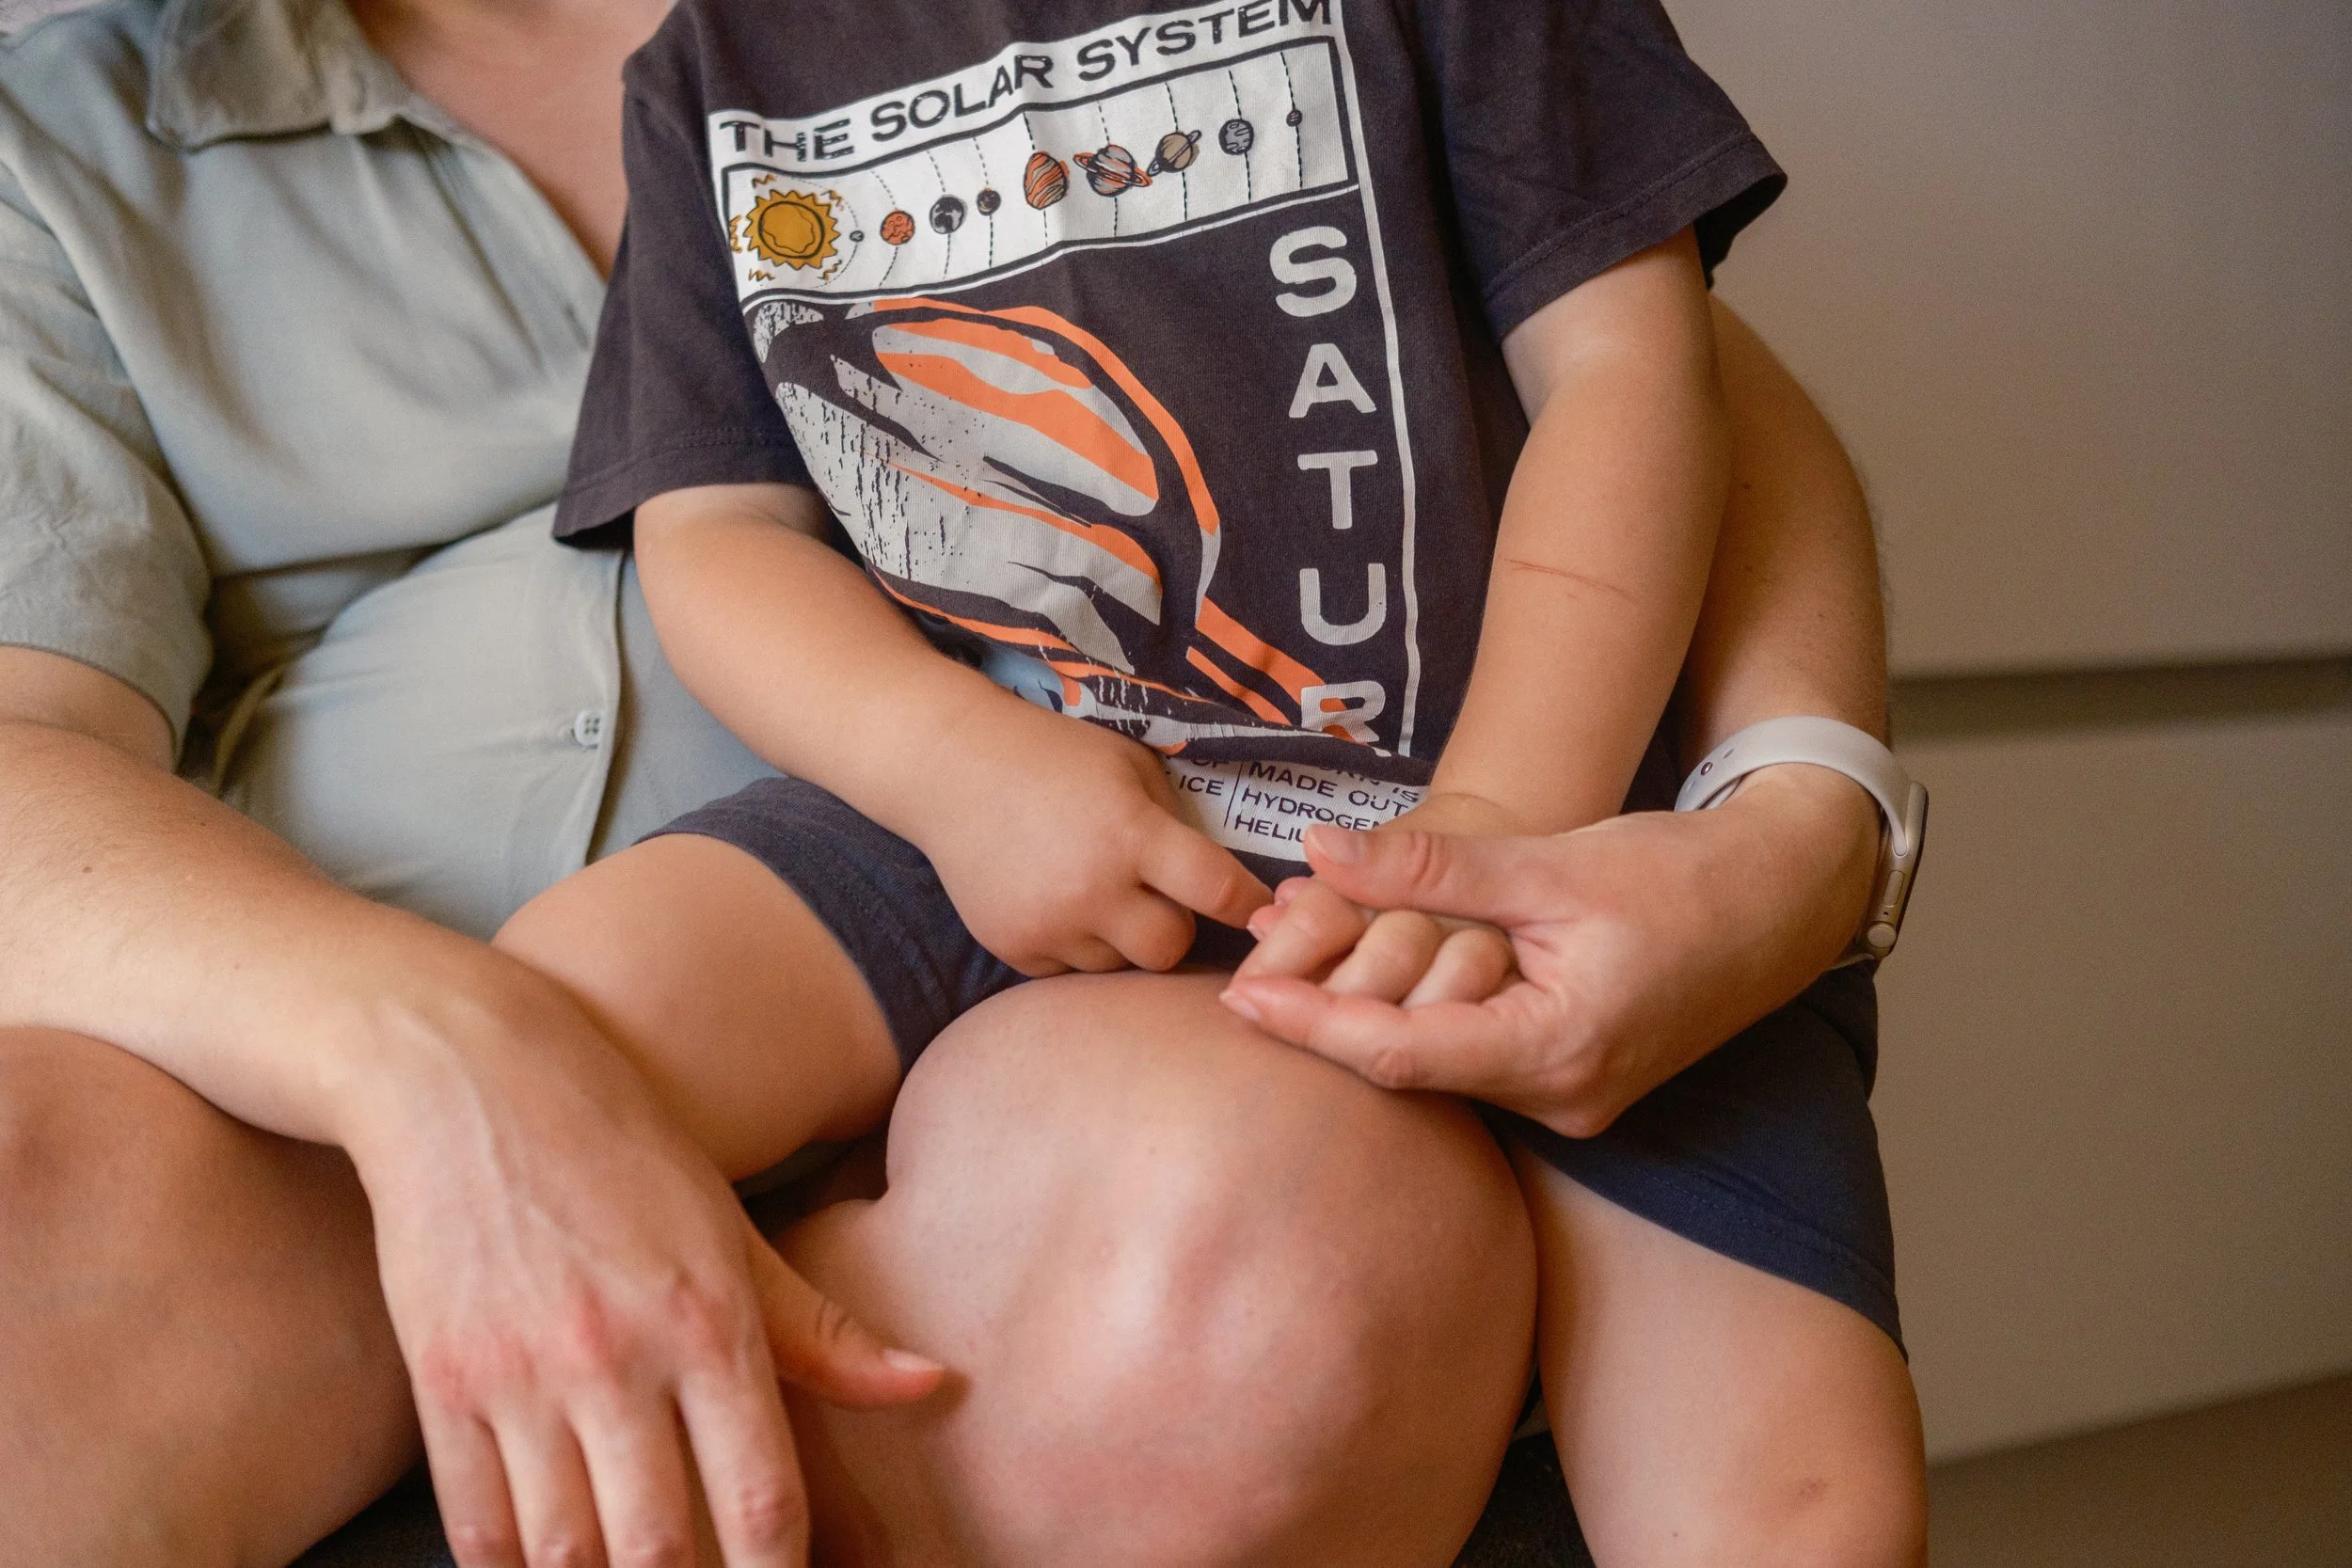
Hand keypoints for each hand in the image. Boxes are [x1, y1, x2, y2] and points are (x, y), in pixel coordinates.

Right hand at [347, 968, 943, 1567]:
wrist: (469, 1074)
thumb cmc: (624, 1152)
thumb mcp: (732, 1231)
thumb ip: (822, 1329)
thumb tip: (932, 1383)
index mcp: (710, 1320)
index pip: (764, 1500)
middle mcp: (618, 1356)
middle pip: (661, 1550)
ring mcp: (521, 1375)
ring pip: (564, 1553)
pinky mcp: (441, 1382)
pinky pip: (477, 1525)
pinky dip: (510, 1565)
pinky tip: (547, 1562)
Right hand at [909, 702, 1272, 975]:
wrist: (950, 767)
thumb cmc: (1053, 756)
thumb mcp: (1129, 766)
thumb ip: (1174, 823)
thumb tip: (1227, 881)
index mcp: (1130, 834)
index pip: (1217, 890)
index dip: (1250, 906)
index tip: (1266, 914)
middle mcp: (1091, 889)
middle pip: (1169, 949)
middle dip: (1172, 926)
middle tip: (1156, 896)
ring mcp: (1048, 925)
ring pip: (1118, 966)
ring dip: (1121, 938)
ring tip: (1095, 891)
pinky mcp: (1013, 948)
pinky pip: (1069, 970)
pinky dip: (1075, 946)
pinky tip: (1057, 901)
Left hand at [1219, 766, 1879, 1136]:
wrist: (1785, 897)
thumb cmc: (1682, 874)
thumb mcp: (1549, 862)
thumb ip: (1432, 866)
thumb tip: (1322, 848)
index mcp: (1555, 1050)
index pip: (1396, 1054)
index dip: (1307, 1026)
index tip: (1235, 995)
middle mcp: (1561, 1095)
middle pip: (1410, 1069)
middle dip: (1325, 1018)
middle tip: (1248, 969)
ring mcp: (1571, 1096)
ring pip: (1441, 1063)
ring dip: (1372, 1010)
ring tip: (1297, 957)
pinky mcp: (1575, 1077)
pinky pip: (1477, 1054)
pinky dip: (1424, 1010)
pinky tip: (1379, 968)